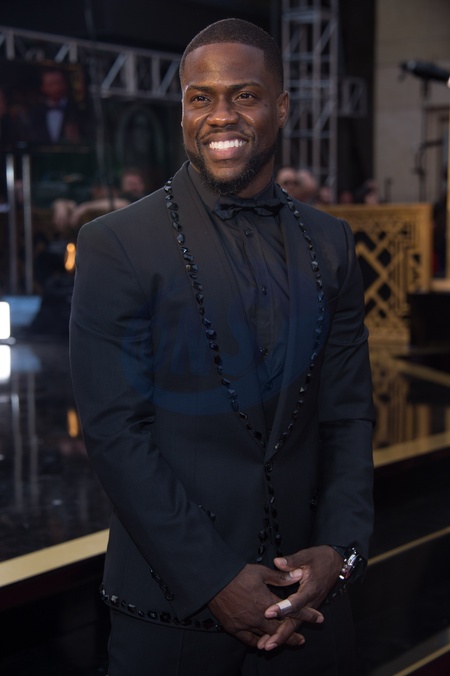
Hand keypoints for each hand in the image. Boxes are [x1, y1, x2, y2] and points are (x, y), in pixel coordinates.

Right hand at [208, 563, 322, 648]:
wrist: (214, 580)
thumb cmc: (238, 574)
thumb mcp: (261, 572)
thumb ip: (281, 577)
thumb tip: (299, 575)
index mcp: (267, 602)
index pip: (293, 610)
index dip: (307, 615)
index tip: (319, 619)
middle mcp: (259, 617)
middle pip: (281, 630)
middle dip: (293, 635)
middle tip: (302, 640)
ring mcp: (246, 624)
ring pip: (266, 637)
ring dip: (277, 640)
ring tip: (285, 643)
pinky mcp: (235, 628)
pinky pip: (249, 640)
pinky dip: (258, 642)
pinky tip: (263, 643)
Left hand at [259, 545, 341, 649]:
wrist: (337, 564)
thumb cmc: (320, 558)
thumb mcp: (307, 555)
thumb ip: (293, 560)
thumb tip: (277, 562)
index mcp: (310, 589)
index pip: (296, 602)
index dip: (282, 608)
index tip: (268, 612)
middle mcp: (311, 602)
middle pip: (296, 622)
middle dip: (281, 634)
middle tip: (267, 644)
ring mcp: (310, 607)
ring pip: (296, 625)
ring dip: (282, 637)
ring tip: (266, 646)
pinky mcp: (308, 609)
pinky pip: (296, 622)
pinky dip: (286, 632)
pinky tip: (274, 638)